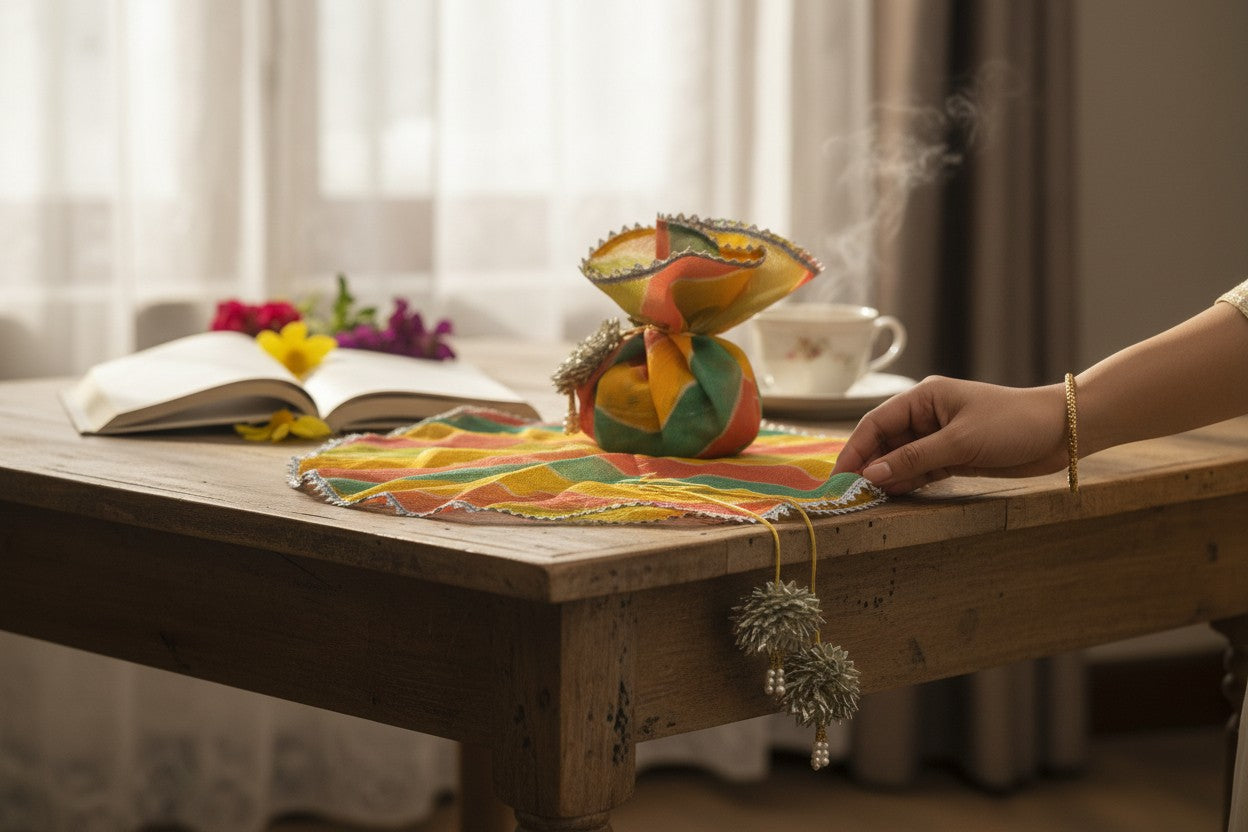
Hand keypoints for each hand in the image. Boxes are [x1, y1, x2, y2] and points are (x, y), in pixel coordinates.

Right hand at [831, 376, 1068, 493]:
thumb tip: (870, 475)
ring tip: (867, 500)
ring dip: (886, 477)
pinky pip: (920, 470)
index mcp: (923, 398)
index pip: (876, 423)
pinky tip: (893, 496)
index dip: (854, 450)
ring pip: (900, 458)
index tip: (838, 477)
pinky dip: (907, 482)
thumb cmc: (1011, 424)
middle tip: (850, 494)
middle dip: (867, 466)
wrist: (1062, 432)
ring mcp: (939, 436)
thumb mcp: (959, 442)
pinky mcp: (954, 456)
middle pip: (884, 442)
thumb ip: (913, 459)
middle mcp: (926, 415)